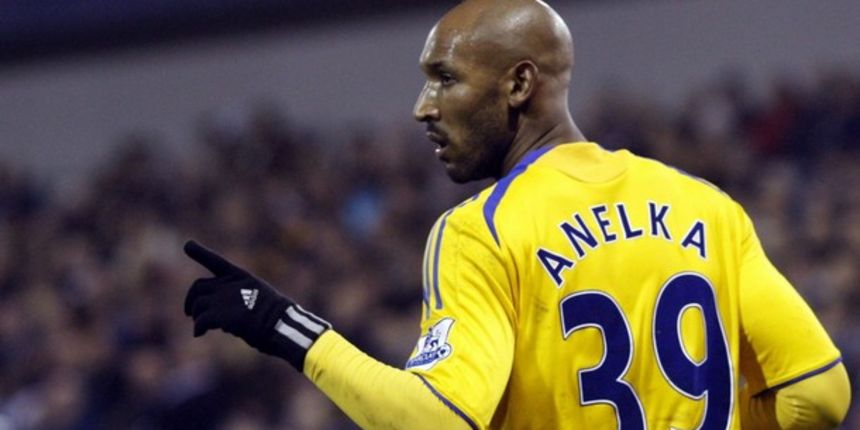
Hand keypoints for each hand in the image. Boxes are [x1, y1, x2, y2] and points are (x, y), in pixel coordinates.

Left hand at [183, 240, 329, 370]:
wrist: (280, 324)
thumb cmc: (275, 317)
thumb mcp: (259, 300)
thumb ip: (238, 304)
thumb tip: (223, 322)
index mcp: (241, 277)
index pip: (216, 262)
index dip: (201, 253)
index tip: (188, 245)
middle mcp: (229, 284)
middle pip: (198, 287)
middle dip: (190, 299)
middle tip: (189, 312)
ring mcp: (223, 298)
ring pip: (197, 304)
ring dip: (196, 317)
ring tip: (200, 328)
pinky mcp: (219, 315)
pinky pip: (200, 320)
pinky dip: (198, 328)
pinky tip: (199, 334)